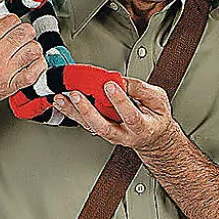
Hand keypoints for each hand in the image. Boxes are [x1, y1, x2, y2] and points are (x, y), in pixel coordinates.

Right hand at [0, 0, 46, 111]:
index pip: (11, 20)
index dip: (10, 19)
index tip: (7, 25)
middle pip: (25, 33)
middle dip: (23, 30)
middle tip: (16, 34)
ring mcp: (4, 72)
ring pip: (33, 51)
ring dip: (31, 45)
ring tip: (23, 47)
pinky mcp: (9, 87)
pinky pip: (33, 73)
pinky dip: (37, 65)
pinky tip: (31, 61)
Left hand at [52, 76, 178, 156]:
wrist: (152, 137)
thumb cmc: (155, 118)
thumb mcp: (158, 100)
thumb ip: (141, 90)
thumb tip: (123, 81)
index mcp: (142, 127)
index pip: (130, 116)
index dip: (120, 101)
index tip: (111, 85)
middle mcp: (124, 135)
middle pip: (103, 127)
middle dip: (88, 110)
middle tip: (77, 95)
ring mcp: (110, 134)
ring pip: (90, 126)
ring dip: (74, 112)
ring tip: (61, 99)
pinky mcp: (100, 130)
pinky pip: (84, 123)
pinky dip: (72, 112)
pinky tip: (62, 102)